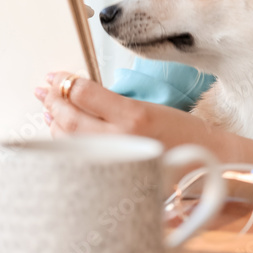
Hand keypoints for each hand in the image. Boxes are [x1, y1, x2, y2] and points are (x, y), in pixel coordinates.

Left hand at [35, 71, 203, 148]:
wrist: (208, 162)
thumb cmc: (185, 132)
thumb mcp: (151, 107)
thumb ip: (114, 102)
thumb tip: (79, 95)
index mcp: (135, 116)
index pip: (85, 94)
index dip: (64, 82)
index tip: (55, 75)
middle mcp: (123, 141)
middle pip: (70, 119)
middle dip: (52, 101)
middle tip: (44, 89)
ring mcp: (116, 162)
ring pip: (70, 141)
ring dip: (54, 122)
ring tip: (48, 108)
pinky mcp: (115, 177)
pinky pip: (81, 159)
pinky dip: (66, 144)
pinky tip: (61, 134)